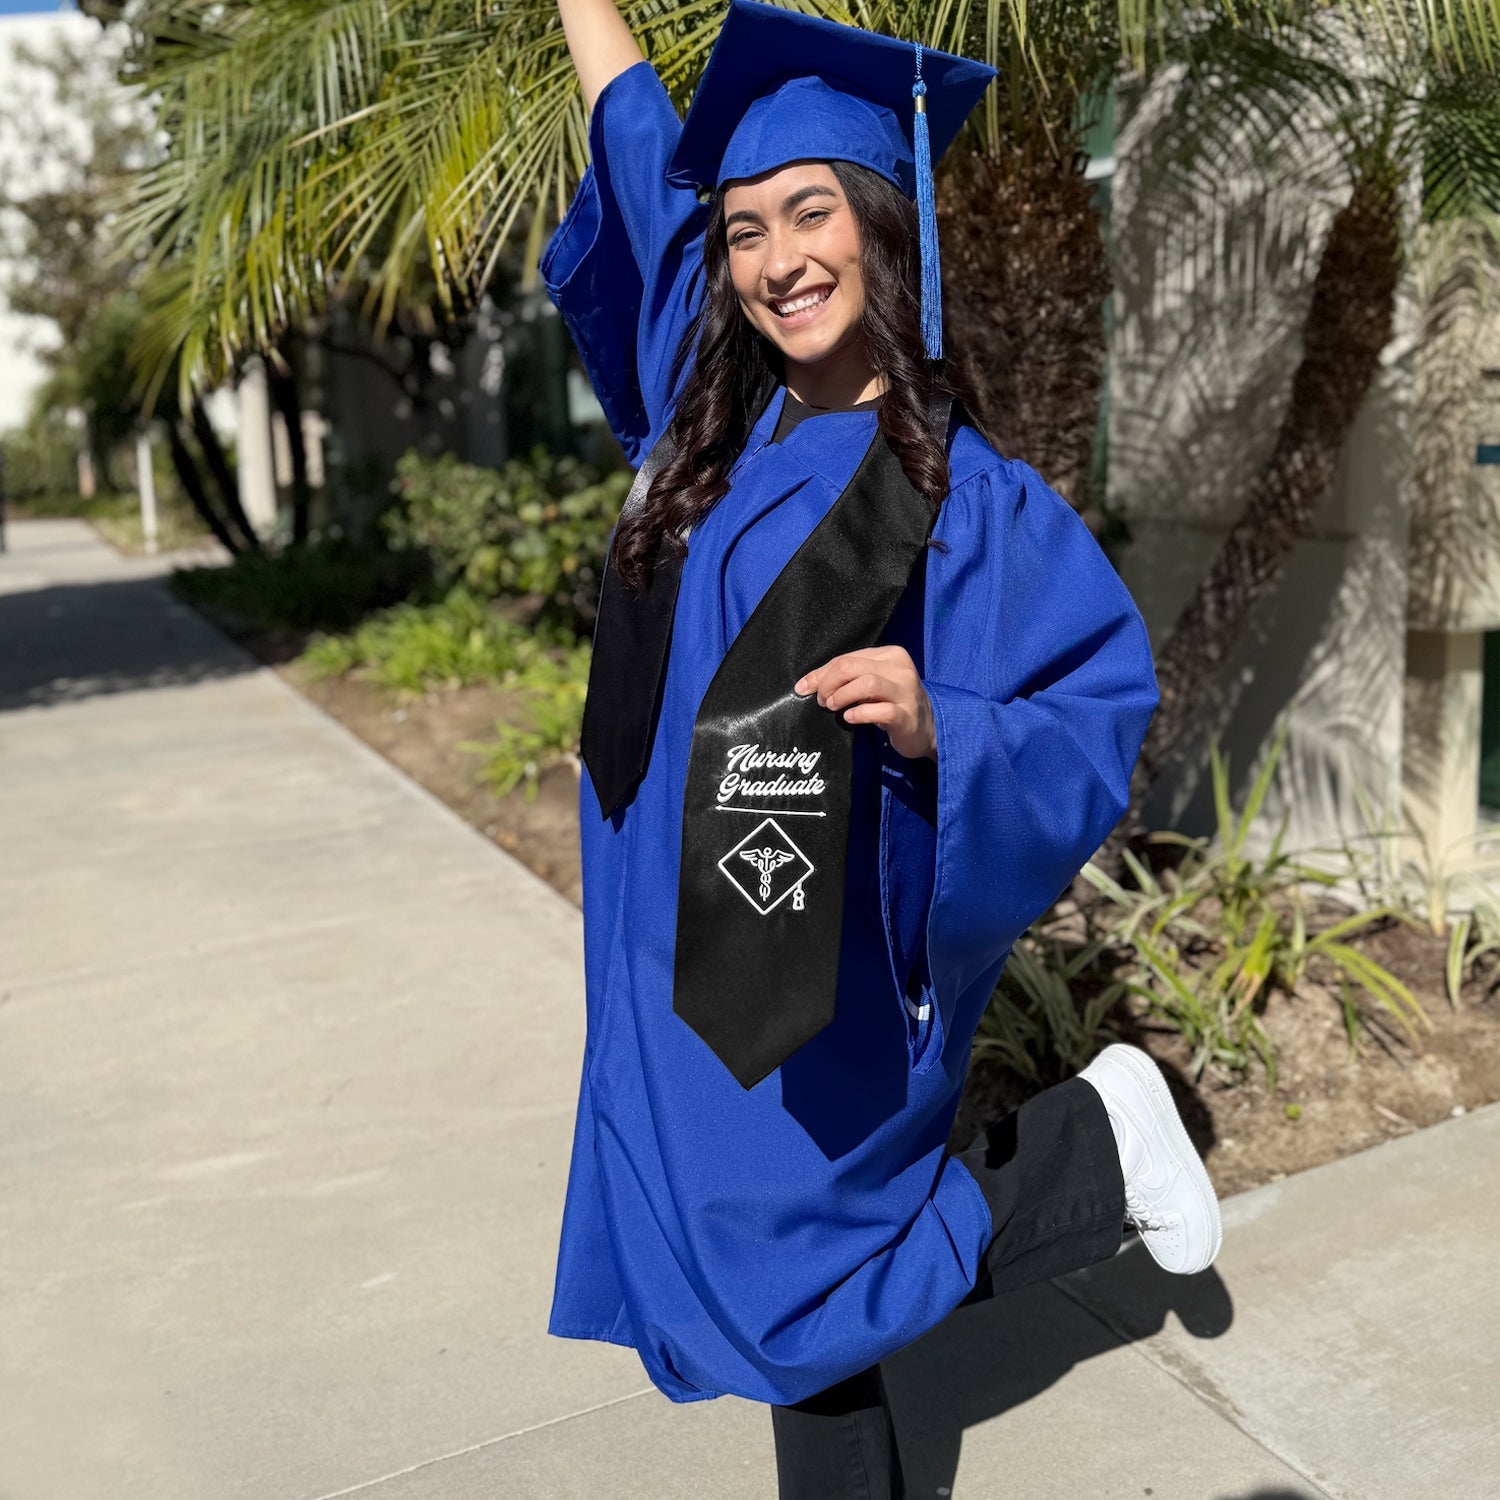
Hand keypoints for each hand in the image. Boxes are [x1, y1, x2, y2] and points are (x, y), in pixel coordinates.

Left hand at [794, 647, 936, 761]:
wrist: (928, 728)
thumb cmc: (893, 703)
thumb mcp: (871, 685)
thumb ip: (844, 679)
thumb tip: (804, 685)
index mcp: (890, 654)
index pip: (847, 658)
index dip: (822, 673)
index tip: (805, 689)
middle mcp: (901, 668)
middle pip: (853, 667)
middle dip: (829, 683)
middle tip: (822, 700)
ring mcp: (906, 691)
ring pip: (867, 683)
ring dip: (842, 695)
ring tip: (833, 707)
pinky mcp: (907, 715)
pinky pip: (880, 710)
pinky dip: (859, 713)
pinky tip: (850, 718)